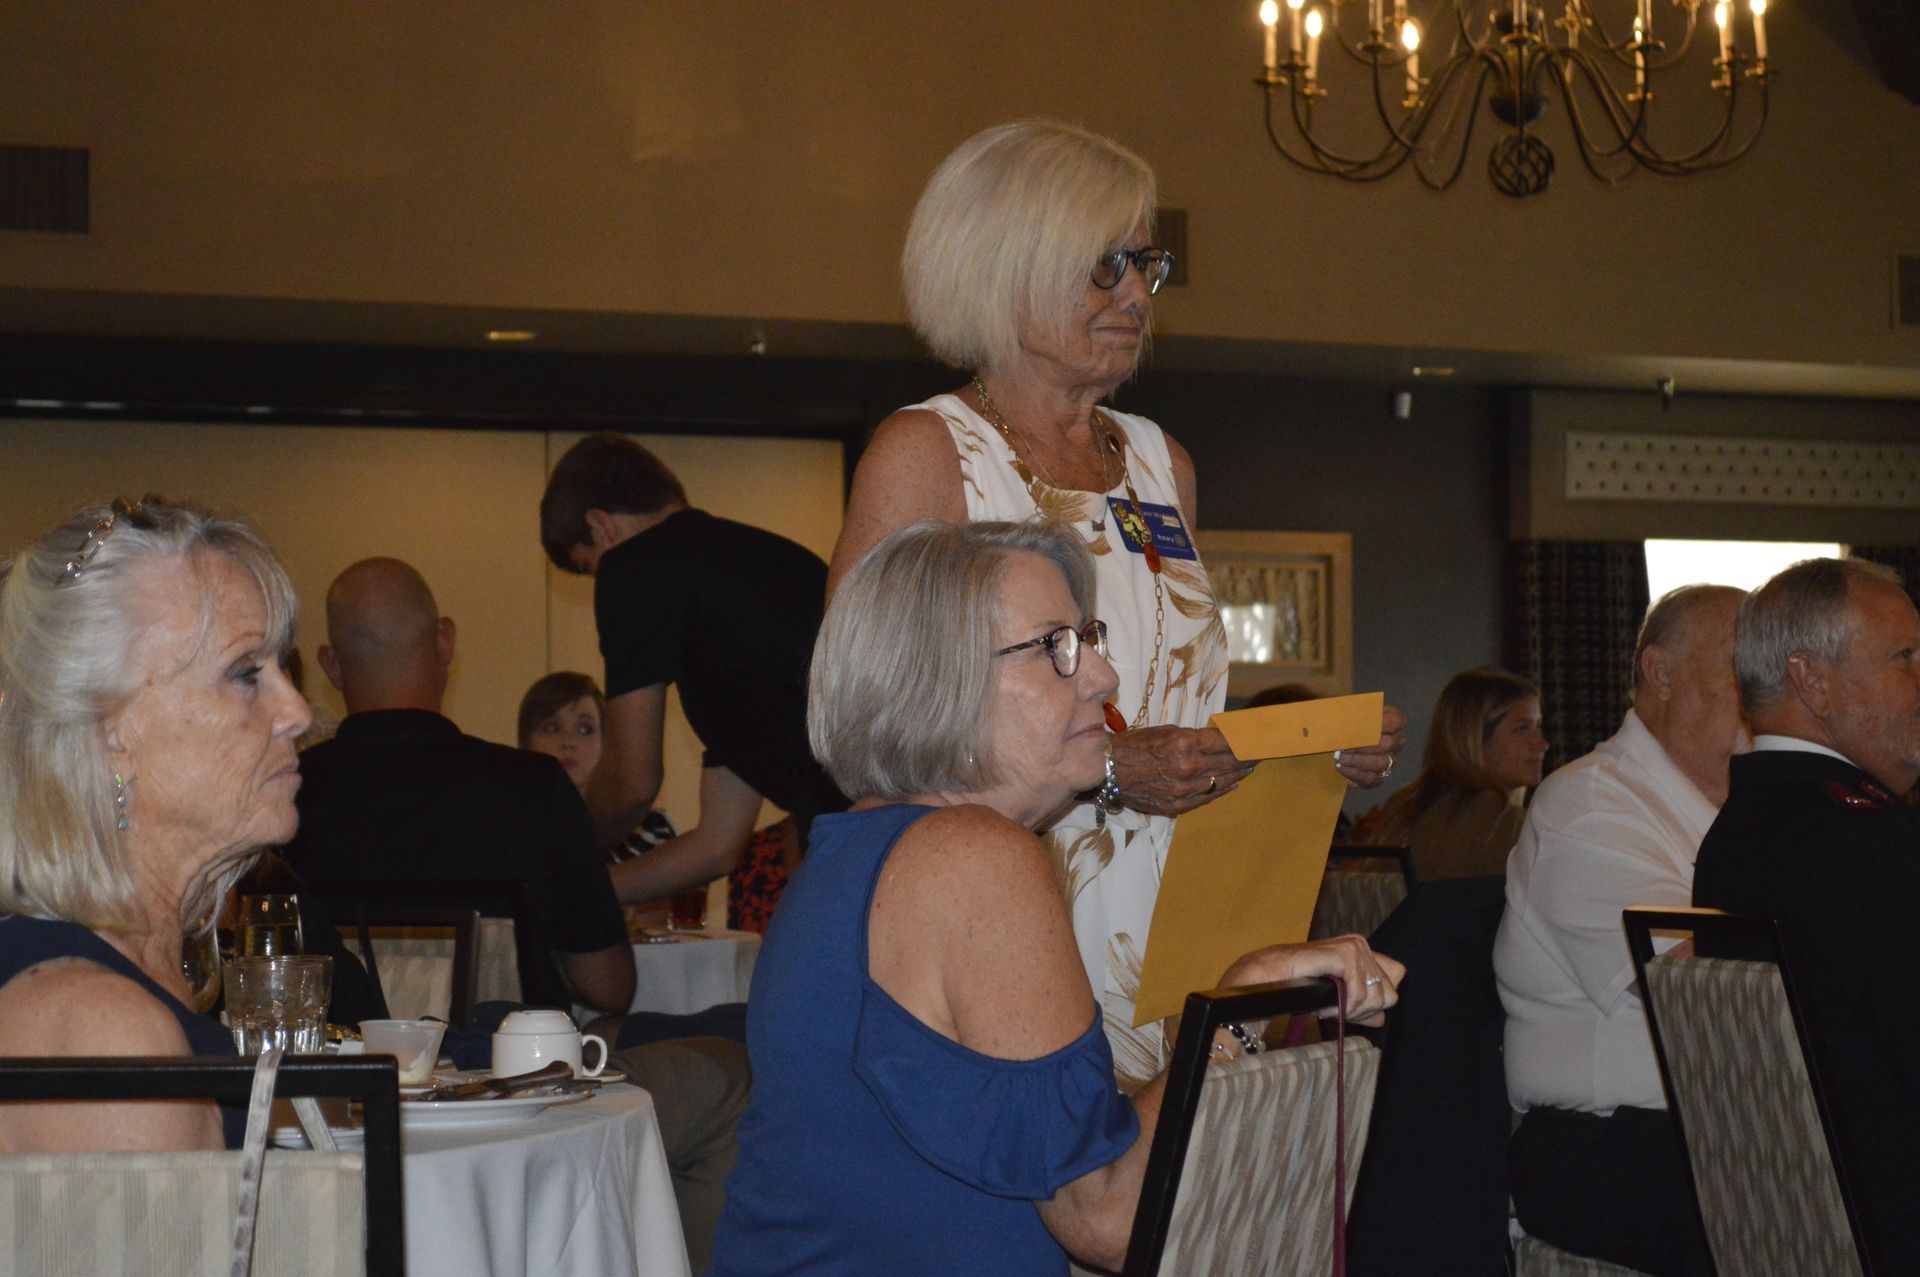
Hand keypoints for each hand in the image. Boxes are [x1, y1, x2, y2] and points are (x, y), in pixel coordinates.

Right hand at [1107, 724, 1256, 816]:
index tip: (1257, 737)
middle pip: (1229, 761)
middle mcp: (1187, 767)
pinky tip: (1233, 782)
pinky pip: (1208, 797)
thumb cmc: (1134, 746)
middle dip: (1248, 755)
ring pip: (1222, 780)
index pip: (1225, 741)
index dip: (1244, 739)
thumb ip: (1194, 737)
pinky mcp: (1178, 805)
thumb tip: (1219, 739)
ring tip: (1251, 765)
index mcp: (1183, 744)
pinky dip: (1223, 788)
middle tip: (1261, 751)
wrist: (1108, 772)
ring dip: (1240, 772)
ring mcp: (1184, 789)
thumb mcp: (1165, 731)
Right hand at [1217, 934, 1404, 1027]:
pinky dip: (1345, 1006)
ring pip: (1377, 995)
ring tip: (1327, 1005)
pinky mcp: (1343, 953)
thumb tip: (1381, 1018)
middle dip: (1364, 1009)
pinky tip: (1325, 1004)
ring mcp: (1353, 947)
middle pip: (1389, 993)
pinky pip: (1361, 992)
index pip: (1396, 974)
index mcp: (1360, 951)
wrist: (1264, 981)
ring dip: (1351, 1009)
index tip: (1351, 1010)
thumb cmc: (1293, 987)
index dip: (1376, 1000)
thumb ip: (1359, 1006)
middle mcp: (1359, 945)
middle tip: (1335, 1009)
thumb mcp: (1334, 1000)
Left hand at [1334, 703, 1406, 788]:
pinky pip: (1371, 779)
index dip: (1376, 724)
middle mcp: (1396, 741)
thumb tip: (1342, 714)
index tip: (1355, 725)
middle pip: (1386, 744)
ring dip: (1357, 761)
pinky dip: (1355, 775)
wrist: (1337, 734)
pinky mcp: (1378, 776)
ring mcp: (1389, 760)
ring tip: (1339, 757)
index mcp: (1394, 720)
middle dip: (1363, 745)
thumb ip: (1351, 709)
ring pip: (1381, 764)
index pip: (1394, 721)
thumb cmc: (1346, 716)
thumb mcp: (1348, 707)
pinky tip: (1341, 767)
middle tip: (1343, 744)